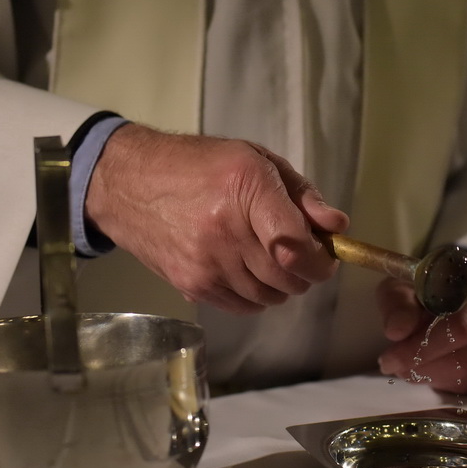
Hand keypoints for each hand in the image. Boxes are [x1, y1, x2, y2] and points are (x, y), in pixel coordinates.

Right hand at [84, 122, 349, 312]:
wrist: (129, 184)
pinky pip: (243, 306)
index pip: (296, 245)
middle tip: (300, 256)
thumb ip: (301, 195)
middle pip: (287, 277)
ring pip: (269, 297)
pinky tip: (247, 271)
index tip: (326, 256)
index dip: (320, 260)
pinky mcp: (191, 285)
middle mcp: (225, 231)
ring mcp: (206, 263)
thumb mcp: (256, 161)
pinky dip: (256, 295)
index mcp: (245, 189)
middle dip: (304, 272)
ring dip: (280, 285)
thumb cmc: (200, 165)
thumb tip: (337, 227)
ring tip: (270, 259)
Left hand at [376, 254, 466, 393]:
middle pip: (464, 355)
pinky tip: (431, 371)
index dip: (419, 345)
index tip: (388, 357)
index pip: (455, 323)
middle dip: (422, 365)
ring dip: (430, 376)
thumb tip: (395, 331)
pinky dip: (447, 382)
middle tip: (392, 366)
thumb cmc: (439, 285)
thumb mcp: (411, 282)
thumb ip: (399, 302)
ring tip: (406, 368)